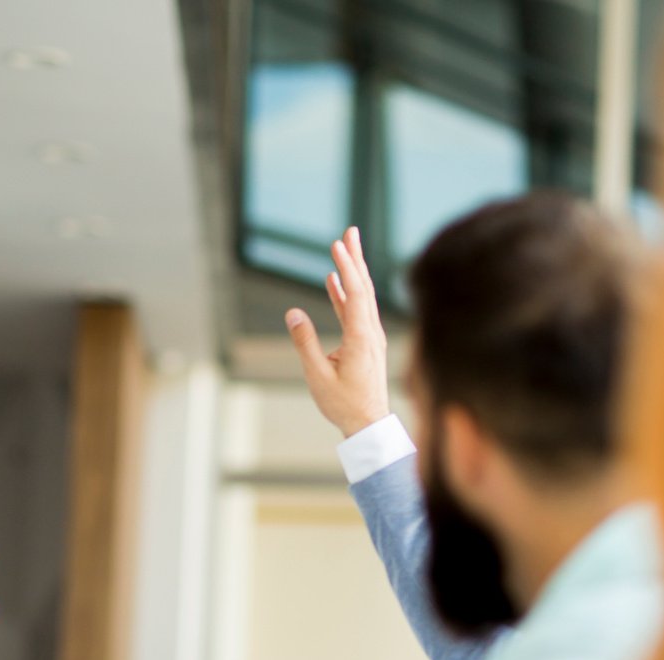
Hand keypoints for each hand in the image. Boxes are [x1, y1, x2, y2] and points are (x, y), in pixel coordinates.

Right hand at [285, 226, 391, 437]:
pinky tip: (334, 281)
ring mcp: (370, 336)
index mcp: (361, 338)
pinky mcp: (366, 342)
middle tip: (349, 230)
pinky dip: (346, 293)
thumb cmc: (344, 404)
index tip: (336, 245)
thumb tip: (292, 313)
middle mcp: (371, 332)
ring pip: (363, 296)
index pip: (356, 294)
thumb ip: (305, 343)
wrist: (368, 424)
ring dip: (353, 270)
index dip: (347, 267)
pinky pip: (357, 310)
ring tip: (344, 247)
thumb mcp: (318, 376)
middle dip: (355, 257)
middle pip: (364, 287)